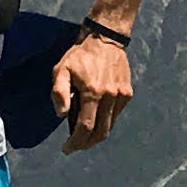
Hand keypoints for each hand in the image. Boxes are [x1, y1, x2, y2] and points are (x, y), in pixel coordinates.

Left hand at [50, 28, 134, 149]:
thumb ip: (60, 92)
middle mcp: (110, 96)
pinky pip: (116, 115)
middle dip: (86, 144)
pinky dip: (105, 121)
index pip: (85, 127)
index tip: (67, 148)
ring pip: (110, 125)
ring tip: (83, 134)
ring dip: (96, 135)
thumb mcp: (62, 70)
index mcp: (93, 92)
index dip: (76, 142)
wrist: (105, 39)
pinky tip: (95, 117)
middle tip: (75, 145)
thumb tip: (61, 115)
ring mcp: (121, 95)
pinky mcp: (127, 93)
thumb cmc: (80, 55)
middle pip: (100, 132)